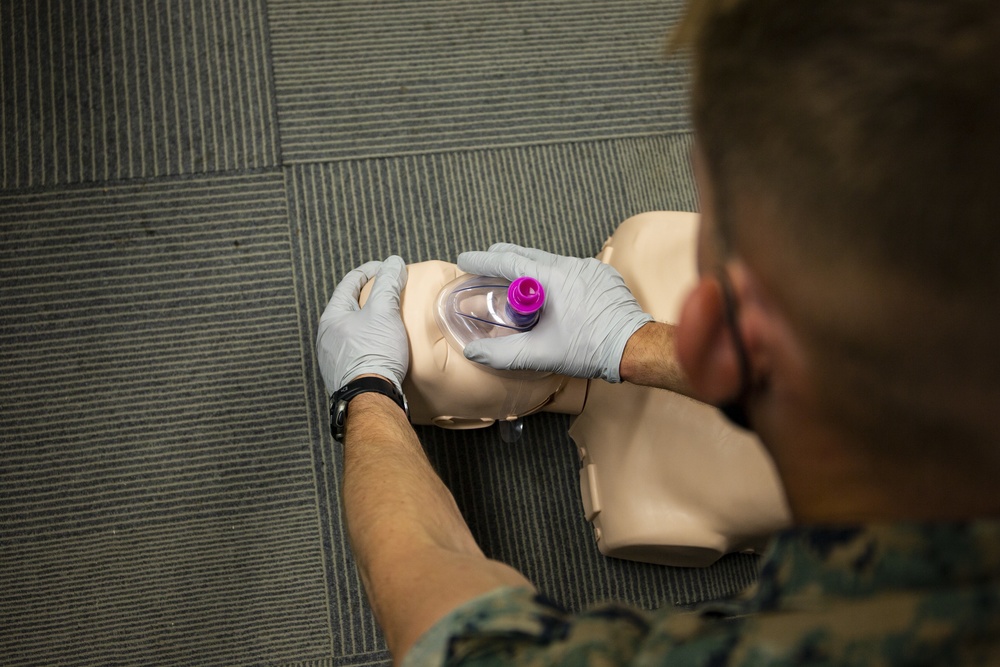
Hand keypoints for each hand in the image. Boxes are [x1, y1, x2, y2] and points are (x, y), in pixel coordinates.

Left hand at [316, 256, 408, 394]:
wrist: (371, 397)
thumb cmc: (374, 353)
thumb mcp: (384, 311)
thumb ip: (388, 284)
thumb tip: (393, 263)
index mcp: (332, 317)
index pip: (350, 283)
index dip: (370, 270)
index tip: (387, 268)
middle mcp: (327, 336)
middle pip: (349, 306)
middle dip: (370, 296)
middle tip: (389, 291)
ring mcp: (333, 357)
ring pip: (352, 329)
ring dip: (369, 320)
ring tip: (388, 318)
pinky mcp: (344, 374)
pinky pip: (356, 349)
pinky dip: (369, 340)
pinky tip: (382, 345)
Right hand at [457, 244, 651, 381]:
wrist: (634, 348)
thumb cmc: (590, 349)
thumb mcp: (540, 353)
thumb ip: (502, 353)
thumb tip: (473, 351)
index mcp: (553, 278)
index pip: (509, 261)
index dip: (484, 260)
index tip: (465, 259)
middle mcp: (571, 266)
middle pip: (528, 256)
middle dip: (504, 260)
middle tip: (485, 266)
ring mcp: (590, 269)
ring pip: (550, 263)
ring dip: (530, 272)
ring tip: (516, 285)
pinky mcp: (603, 278)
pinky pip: (571, 272)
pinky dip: (554, 279)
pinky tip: (550, 295)